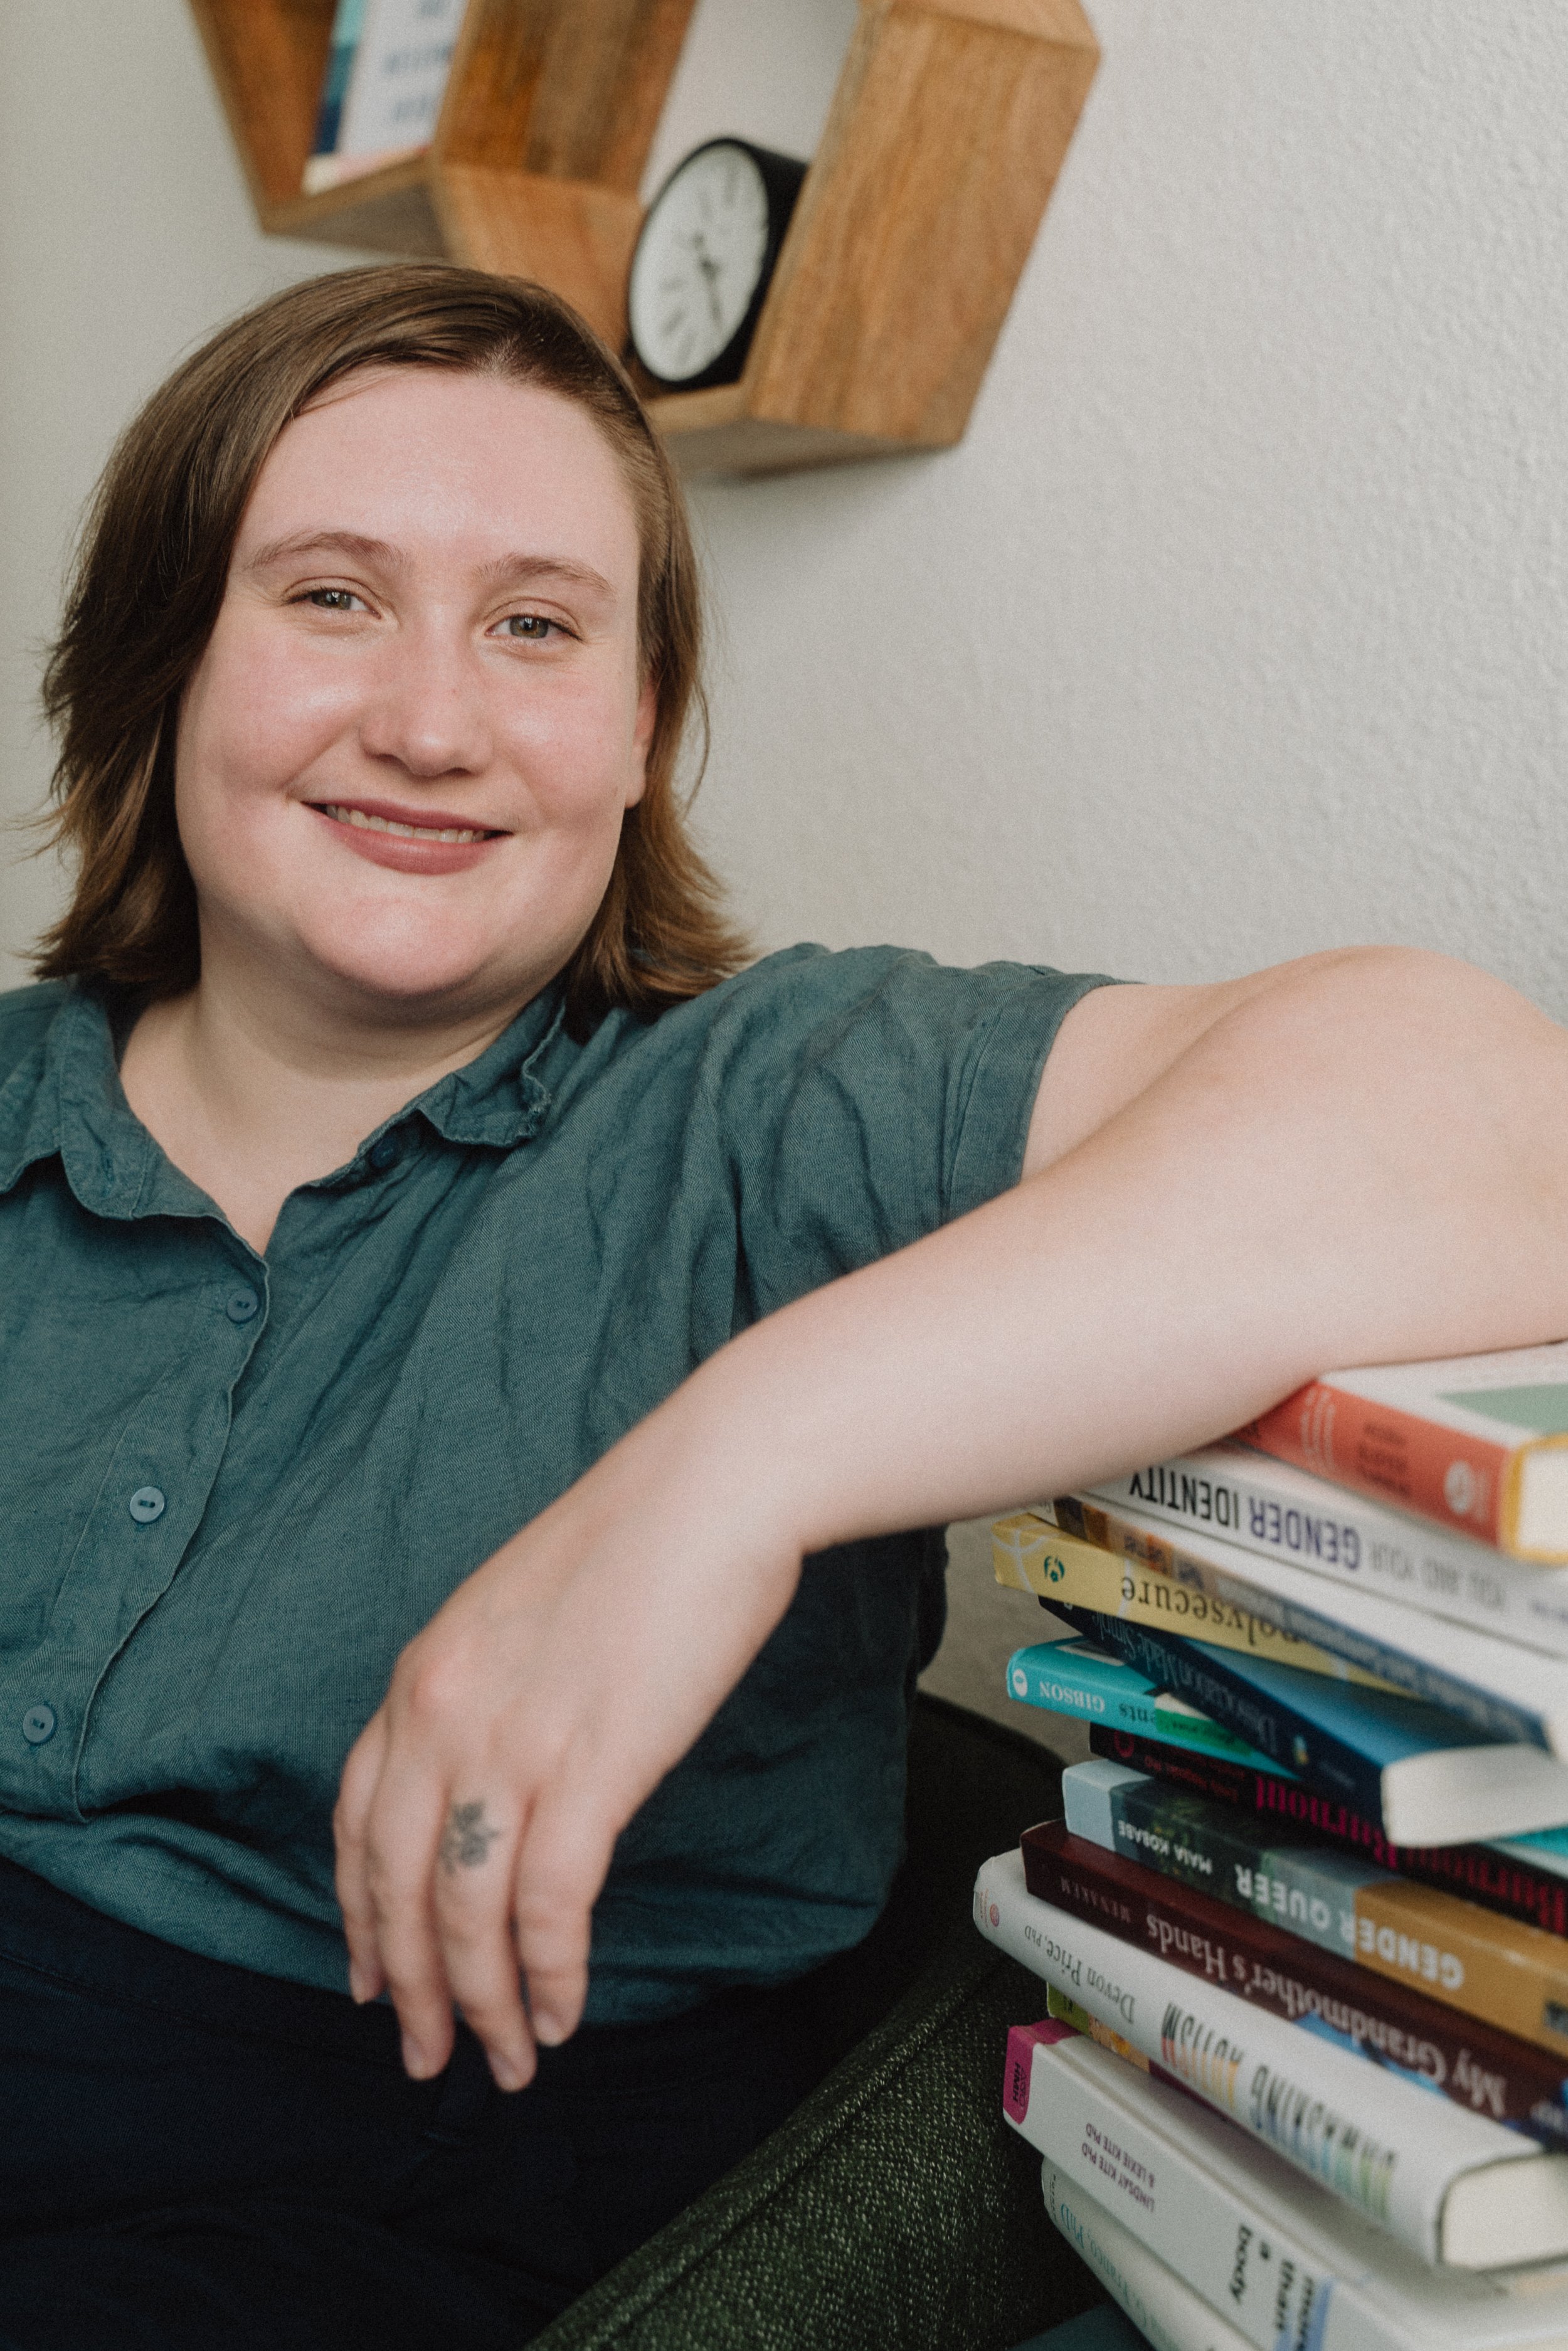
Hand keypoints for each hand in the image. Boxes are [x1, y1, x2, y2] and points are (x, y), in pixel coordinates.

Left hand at [333, 1387, 802, 2089]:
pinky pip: (546, 1906)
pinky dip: (551, 1974)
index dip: (358, 1914)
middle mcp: (442, 1714)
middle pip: (397, 1888)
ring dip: (485, 2005)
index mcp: (422, 1674)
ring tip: (509, 2060)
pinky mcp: (588, 1768)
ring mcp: (510, 1744)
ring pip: (465, 1914)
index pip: (357, 1823)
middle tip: (428, 2057)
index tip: (369, 1978)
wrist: (712, 1488)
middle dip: (409, 1990)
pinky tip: (563, 2013)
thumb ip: (488, 1694)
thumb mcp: (520, 1615)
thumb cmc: (641, 1541)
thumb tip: (499, 1779)